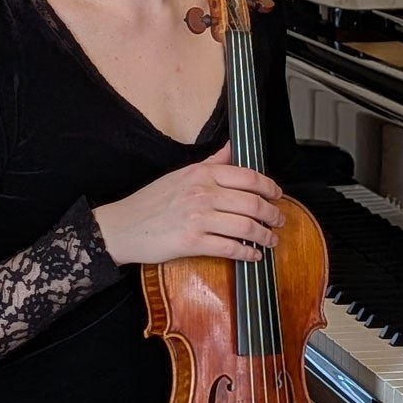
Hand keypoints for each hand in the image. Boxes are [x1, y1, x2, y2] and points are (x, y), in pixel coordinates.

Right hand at [92, 142, 284, 265]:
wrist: (122, 227)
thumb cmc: (151, 202)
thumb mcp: (181, 174)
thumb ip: (212, 162)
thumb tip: (232, 147)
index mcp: (202, 173)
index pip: (249, 177)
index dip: (270, 188)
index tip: (278, 196)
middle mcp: (203, 192)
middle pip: (253, 202)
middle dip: (273, 214)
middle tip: (279, 220)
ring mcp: (198, 218)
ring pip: (246, 227)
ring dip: (265, 236)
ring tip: (271, 240)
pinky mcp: (192, 242)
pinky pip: (230, 248)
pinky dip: (247, 253)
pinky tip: (253, 255)